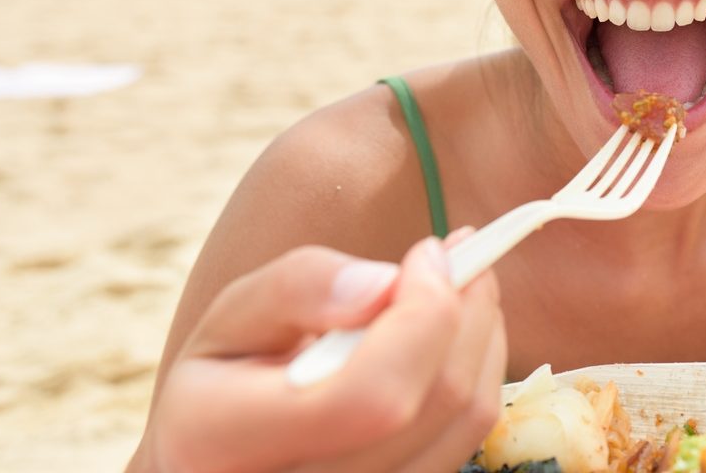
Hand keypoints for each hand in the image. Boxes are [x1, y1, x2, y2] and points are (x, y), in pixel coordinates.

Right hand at [143, 232, 506, 472]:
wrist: (229, 453)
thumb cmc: (229, 378)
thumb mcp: (233, 318)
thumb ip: (296, 288)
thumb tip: (383, 284)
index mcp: (223, 441)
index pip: (365, 396)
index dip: (420, 315)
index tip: (427, 252)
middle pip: (429, 404)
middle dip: (463, 309)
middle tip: (461, 252)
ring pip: (465, 420)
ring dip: (481, 334)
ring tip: (461, 284)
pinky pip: (470, 437)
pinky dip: (479, 371)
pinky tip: (453, 335)